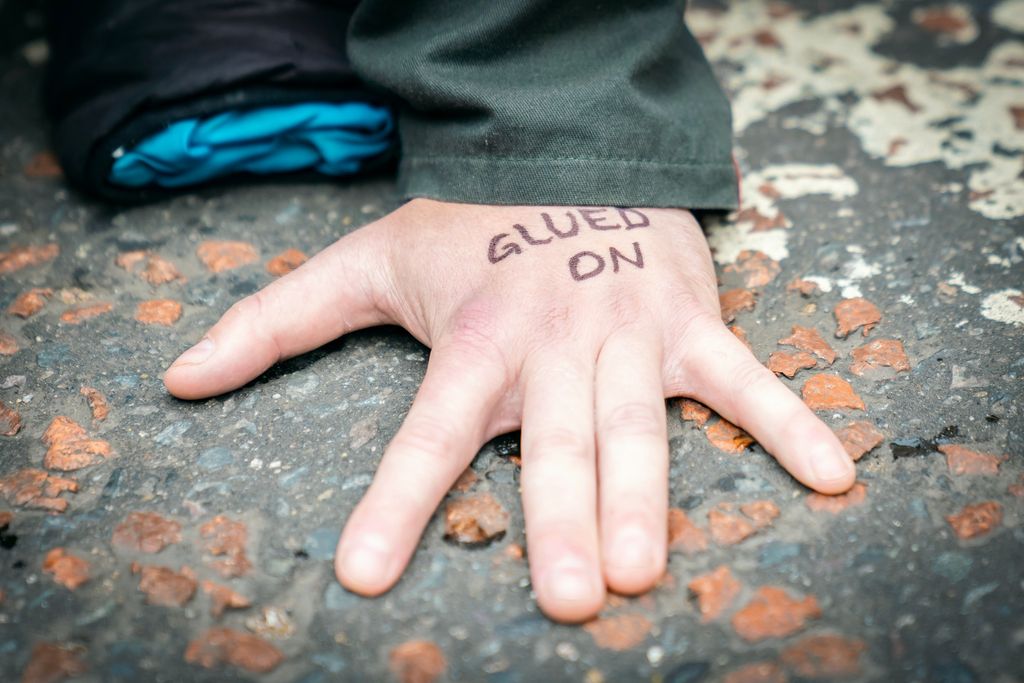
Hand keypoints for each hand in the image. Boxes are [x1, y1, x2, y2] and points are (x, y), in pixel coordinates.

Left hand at [164, 199, 855, 622]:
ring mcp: (626, 332)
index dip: (394, 501)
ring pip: (640, 422)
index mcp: (471, 335)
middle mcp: (550, 341)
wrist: (560, 155)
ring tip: (647, 567)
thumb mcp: (362, 263)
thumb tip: (173, 380)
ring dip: (649, 492)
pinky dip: (788, 422)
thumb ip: (273, 322)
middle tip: (564, 598)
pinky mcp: (688, 322)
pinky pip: (745, 378)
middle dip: (557, 517)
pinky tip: (834, 476)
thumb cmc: (460, 229)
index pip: (428, 431)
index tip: (365, 577)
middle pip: (552, 441)